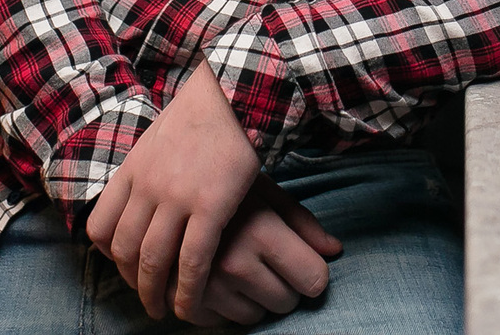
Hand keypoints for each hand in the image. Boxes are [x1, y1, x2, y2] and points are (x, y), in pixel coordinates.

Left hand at [86, 59, 262, 318]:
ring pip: (154, 260)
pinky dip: (188, 288)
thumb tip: (140, 191)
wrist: (234, 93)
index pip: (100, 227)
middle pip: (125, 249)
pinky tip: (190, 303)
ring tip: (165, 310)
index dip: (108, 256)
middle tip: (146, 298)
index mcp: (131, 171)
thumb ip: (145, 170)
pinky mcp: (209, 206)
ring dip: (156, 293)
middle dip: (132, 281)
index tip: (123, 269)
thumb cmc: (203, 114)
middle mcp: (147, 188)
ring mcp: (176, 198)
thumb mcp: (157, 139)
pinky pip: (192, 260)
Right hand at [178, 176, 340, 326]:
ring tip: (241, 266)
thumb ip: (302, 222)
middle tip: (268, 262)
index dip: (313, 272)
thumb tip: (334, 250)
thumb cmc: (223, 181)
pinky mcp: (183, 296)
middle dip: (285, 287)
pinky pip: (221, 322)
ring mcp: (208, 282)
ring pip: (255, 316)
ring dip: (254, 299)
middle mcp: (235, 261)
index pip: (314, 278)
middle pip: (287, 301)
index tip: (303, 263)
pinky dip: (224, 307)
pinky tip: (218, 279)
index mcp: (261, 231)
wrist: (164, 178)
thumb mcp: (265, 190)